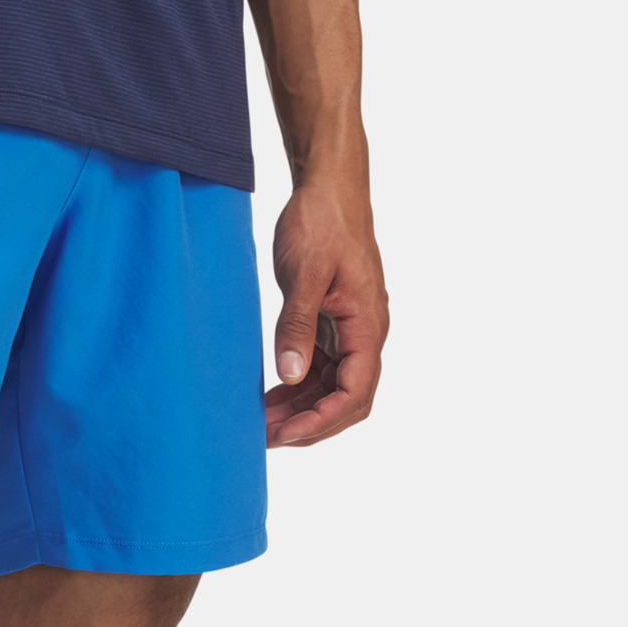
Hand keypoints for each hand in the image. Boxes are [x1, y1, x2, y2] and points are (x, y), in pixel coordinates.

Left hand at [265, 179, 388, 447]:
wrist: (327, 188)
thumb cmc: (322, 222)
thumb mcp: (304, 274)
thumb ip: (297, 326)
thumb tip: (291, 376)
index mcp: (368, 326)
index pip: (354, 393)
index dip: (321, 421)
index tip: (285, 434)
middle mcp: (364, 335)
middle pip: (346, 402)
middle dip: (309, 424)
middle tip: (266, 438)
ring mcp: (349, 333)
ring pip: (330, 390)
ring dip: (298, 411)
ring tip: (259, 425)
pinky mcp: (332, 327)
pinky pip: (319, 371)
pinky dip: (296, 390)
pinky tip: (269, 400)